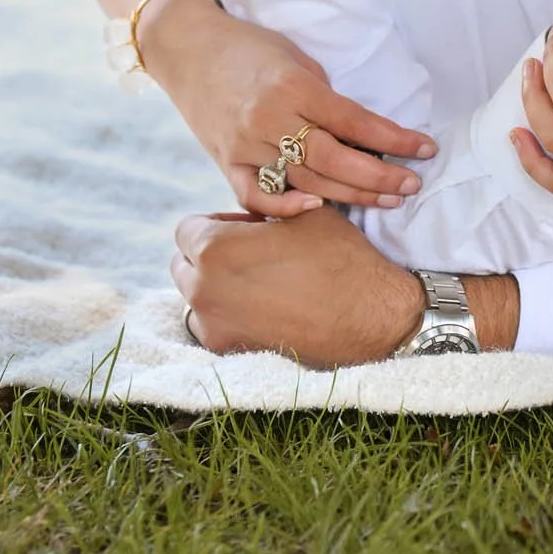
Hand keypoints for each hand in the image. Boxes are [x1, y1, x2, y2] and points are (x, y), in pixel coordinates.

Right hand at [141, 0, 434, 217]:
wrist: (188, 49)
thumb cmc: (250, 47)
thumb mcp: (295, 58)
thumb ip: (324, 97)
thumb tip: (361, 132)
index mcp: (293, 86)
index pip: (355, 121)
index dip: (394, 139)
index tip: (425, 149)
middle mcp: (270, 119)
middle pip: (334, 160)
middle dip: (380, 176)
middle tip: (412, 185)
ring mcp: (244, 145)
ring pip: (305, 182)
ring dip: (350, 195)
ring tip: (388, 199)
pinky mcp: (225, 163)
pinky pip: (256, 196)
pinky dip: (285, 208)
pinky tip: (318, 212)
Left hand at [171, 208, 423, 364]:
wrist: (368, 315)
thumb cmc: (337, 256)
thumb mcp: (303, 212)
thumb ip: (265, 207)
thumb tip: (253, 203)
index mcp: (215, 248)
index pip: (188, 229)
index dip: (218, 223)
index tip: (246, 228)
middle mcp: (202, 289)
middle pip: (184, 263)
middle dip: (210, 255)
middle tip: (251, 252)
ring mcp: (213, 324)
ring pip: (196, 296)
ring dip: (216, 285)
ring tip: (260, 280)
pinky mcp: (228, 350)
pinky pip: (214, 323)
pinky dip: (230, 313)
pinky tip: (266, 306)